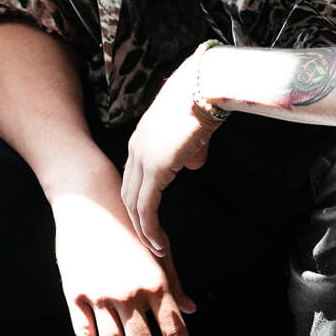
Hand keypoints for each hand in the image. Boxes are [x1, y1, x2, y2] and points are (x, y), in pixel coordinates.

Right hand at [50, 181, 195, 335]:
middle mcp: (130, 293)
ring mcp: (101, 295)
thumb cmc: (128, 226)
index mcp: (156, 282)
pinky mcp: (76, 294)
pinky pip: (86, 334)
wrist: (88, 202)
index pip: (175, 331)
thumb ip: (174, 284)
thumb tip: (192, 311)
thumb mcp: (157, 251)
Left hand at [121, 55, 215, 257]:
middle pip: (128, 193)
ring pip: (134, 204)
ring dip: (143, 230)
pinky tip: (159, 244)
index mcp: (142, 137)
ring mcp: (143, 158)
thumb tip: (192, 164)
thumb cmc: (205, 99)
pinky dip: (150, 229)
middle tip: (149, 241)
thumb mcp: (195, 129)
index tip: (149, 219)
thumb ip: (191, 149)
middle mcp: (136, 148)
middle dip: (137, 220)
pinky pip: (147, 207)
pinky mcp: (155, 168)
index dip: (140, 200)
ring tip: (156, 250)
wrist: (207, 85)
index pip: (133, 177)